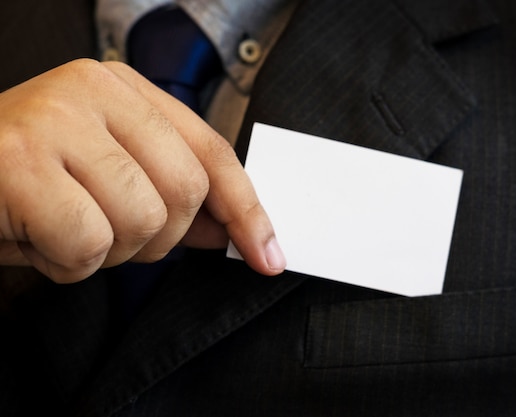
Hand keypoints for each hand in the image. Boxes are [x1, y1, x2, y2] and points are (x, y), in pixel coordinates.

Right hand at [0, 59, 285, 282]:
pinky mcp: (18, 163)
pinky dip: (69, 264)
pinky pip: (89, 243)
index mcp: (124, 88)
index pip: (212, 152)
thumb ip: (175, 195)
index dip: (246, 210)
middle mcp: (93, 91)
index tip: (266, 253)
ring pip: (143, 220)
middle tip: (114, 234)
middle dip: (159, 238)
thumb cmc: (29, 180)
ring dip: (110, 252)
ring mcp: (54, 121)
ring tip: (66, 231)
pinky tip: (38, 240)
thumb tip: (233, 230)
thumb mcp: (112, 177)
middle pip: (186, 191)